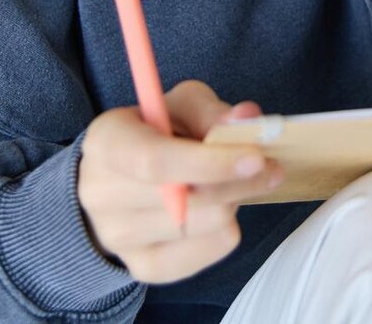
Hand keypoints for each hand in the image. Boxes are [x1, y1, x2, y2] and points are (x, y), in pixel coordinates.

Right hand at [76, 80, 282, 284]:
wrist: (115, 180)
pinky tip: (217, 208)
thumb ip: (209, 111)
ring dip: (233, 201)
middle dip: (238, 182)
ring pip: (204, 227)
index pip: (156, 162)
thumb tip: (248, 118)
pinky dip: (225, 230)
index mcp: (106, 144)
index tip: (256, 157)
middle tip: (270, 166)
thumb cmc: (152, 134)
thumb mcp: (175, 106)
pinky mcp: (142, 267)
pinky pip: (206, 252)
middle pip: (187, 201)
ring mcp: (118, 238)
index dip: (210, 162)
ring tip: (230, 183)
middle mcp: (101, 196)